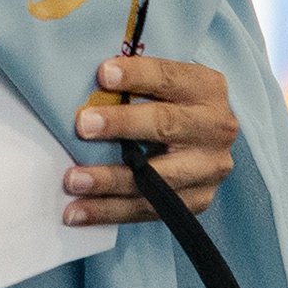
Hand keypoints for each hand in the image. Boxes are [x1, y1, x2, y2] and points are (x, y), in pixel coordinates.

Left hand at [62, 54, 236, 223]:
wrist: (207, 140)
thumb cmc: (171, 104)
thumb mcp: (164, 84)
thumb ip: (134, 82)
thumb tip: (88, 84)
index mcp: (206, 89)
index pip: (168, 78)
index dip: (137, 75)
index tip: (102, 75)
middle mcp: (215, 128)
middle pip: (165, 125)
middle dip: (121, 125)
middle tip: (82, 127)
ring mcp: (209, 168)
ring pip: (158, 178)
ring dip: (110, 181)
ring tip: (72, 181)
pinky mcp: (198, 200)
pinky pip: (150, 210)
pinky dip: (110, 211)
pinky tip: (78, 212)